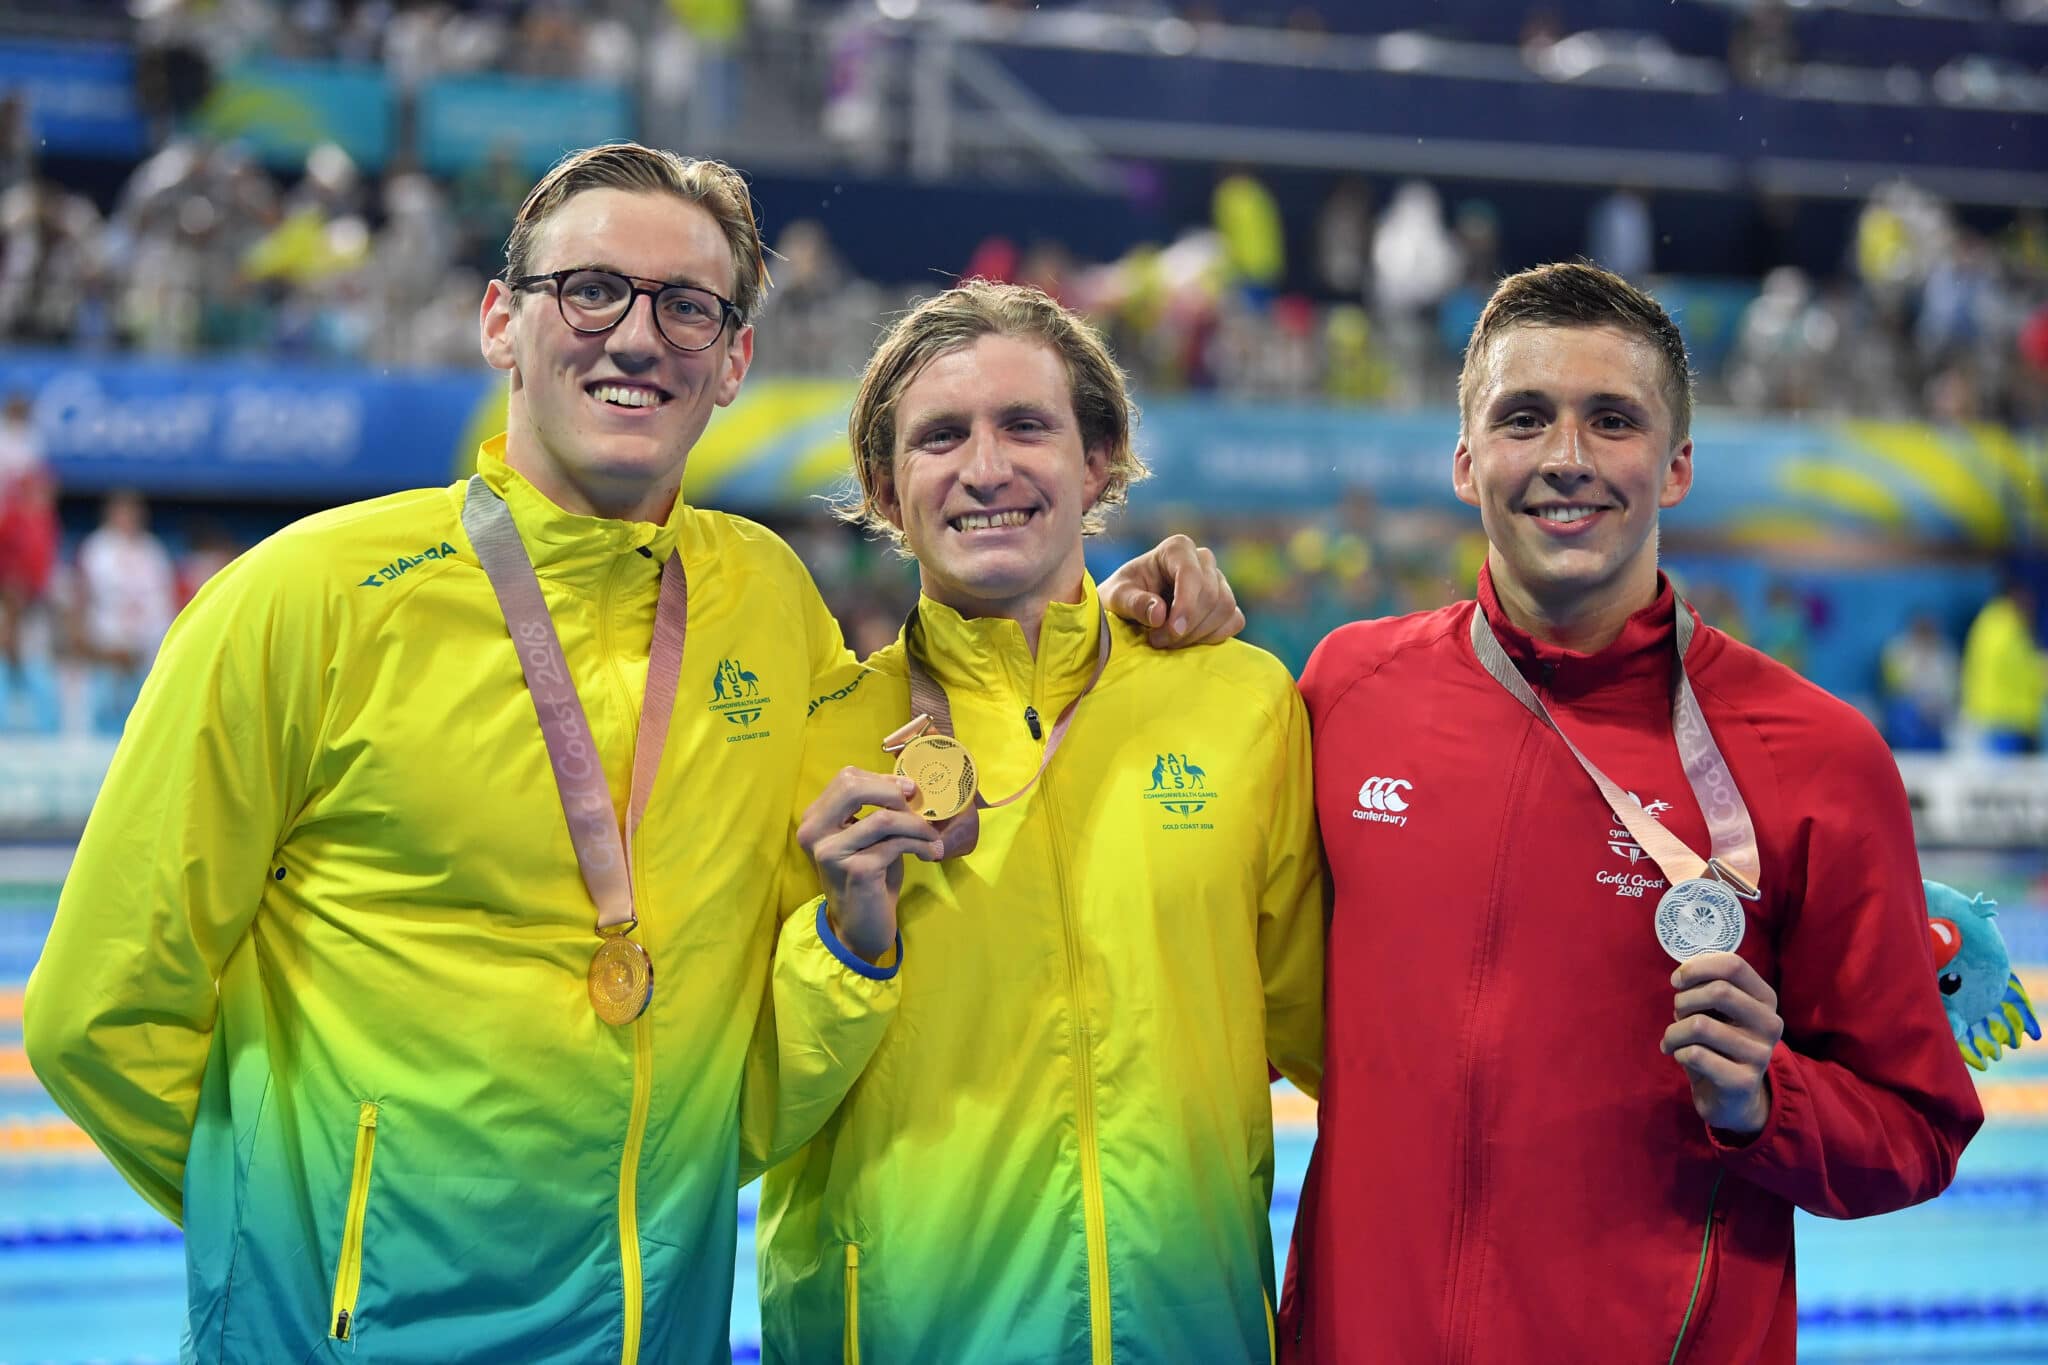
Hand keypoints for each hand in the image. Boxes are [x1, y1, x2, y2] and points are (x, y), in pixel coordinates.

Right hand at [798, 767, 944, 962]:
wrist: (861, 927)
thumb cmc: (868, 878)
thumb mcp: (868, 837)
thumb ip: (876, 809)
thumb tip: (908, 786)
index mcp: (815, 819)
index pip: (847, 778)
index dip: (883, 779)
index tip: (909, 793)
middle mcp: (814, 832)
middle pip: (853, 786)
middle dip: (894, 793)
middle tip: (918, 809)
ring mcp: (832, 852)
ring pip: (883, 818)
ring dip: (916, 825)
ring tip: (932, 837)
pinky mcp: (856, 870)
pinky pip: (896, 843)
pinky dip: (920, 844)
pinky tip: (930, 853)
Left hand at [1100, 533, 1244, 647]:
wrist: (1130, 604)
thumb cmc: (1123, 594)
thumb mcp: (1117, 597)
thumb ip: (1135, 603)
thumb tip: (1160, 614)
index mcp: (1176, 548)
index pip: (1192, 575)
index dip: (1186, 605)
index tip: (1174, 630)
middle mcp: (1202, 559)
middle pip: (1211, 595)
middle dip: (1187, 626)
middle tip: (1157, 641)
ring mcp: (1218, 580)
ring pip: (1225, 609)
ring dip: (1198, 634)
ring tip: (1168, 642)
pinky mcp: (1226, 602)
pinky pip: (1234, 621)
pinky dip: (1214, 637)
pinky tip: (1188, 641)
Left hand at [1660, 952, 1782, 1135]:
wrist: (1732, 1097)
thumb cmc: (1718, 1043)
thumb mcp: (1717, 1011)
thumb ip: (1706, 986)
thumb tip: (1682, 975)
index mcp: (1765, 999)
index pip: (1734, 965)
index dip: (1697, 968)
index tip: (1677, 980)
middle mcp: (1770, 1024)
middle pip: (1718, 991)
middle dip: (1684, 1000)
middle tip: (1677, 1014)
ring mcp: (1760, 1054)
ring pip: (1700, 1025)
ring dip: (1674, 1031)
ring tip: (1673, 1039)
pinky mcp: (1743, 1081)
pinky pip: (1696, 1054)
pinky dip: (1678, 1052)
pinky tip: (1680, 1056)